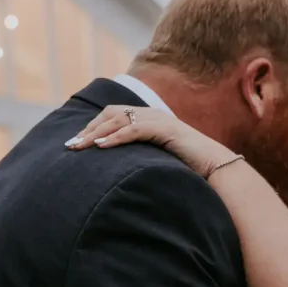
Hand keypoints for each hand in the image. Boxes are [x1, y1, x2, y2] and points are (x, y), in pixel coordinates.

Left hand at [65, 105, 236, 177]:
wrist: (216, 168)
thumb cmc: (190, 170)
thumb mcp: (159, 161)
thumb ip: (142, 158)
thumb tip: (120, 172)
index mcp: (150, 119)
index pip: (114, 115)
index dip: (93, 127)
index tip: (77, 142)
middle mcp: (152, 114)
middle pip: (111, 114)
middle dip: (88, 129)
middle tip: (70, 145)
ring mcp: (159, 119)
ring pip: (119, 120)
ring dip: (96, 132)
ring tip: (79, 146)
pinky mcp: (165, 129)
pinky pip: (134, 130)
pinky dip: (116, 137)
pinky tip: (101, 146)